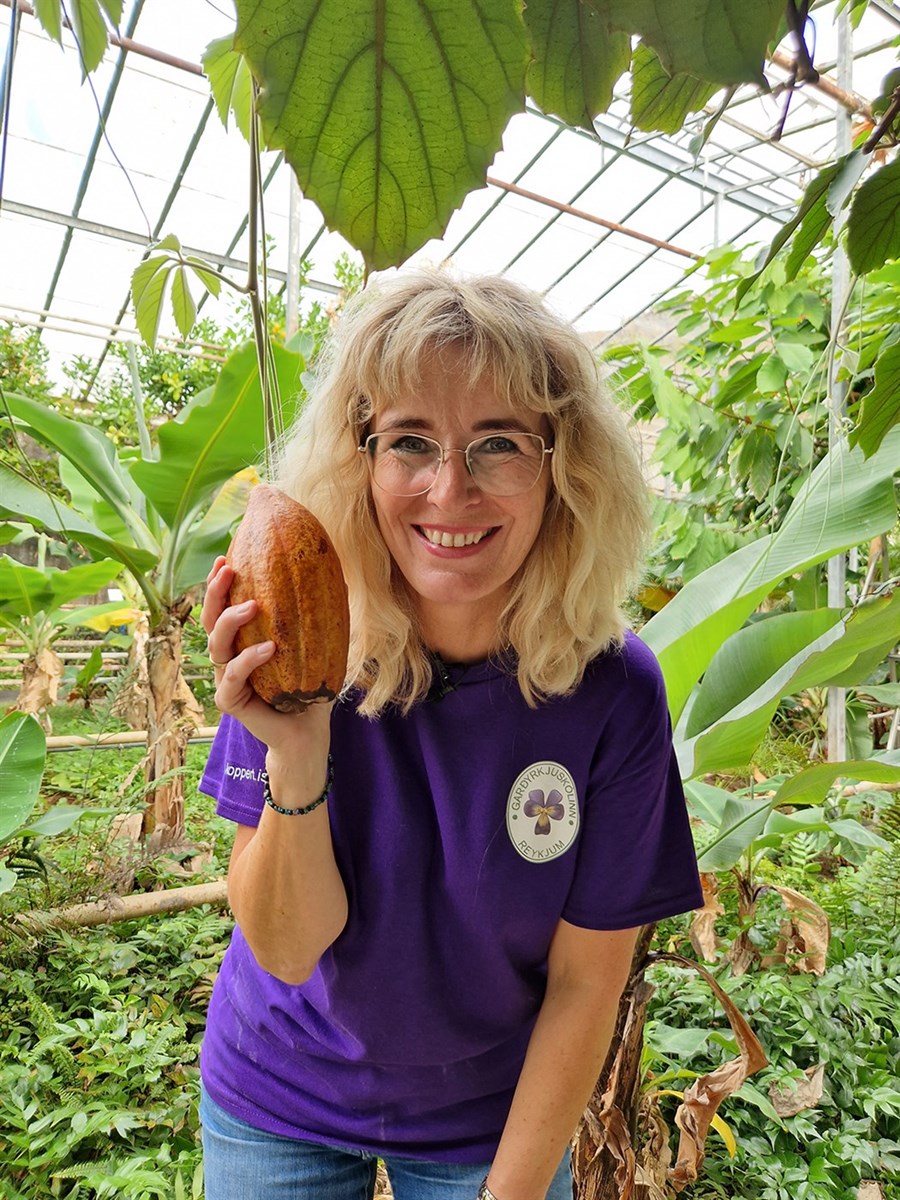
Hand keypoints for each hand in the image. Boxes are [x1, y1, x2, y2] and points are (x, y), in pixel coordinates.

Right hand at [202, 556, 331, 759]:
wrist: (309, 731)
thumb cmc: (311, 688)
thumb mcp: (320, 647)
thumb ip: (322, 616)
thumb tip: (341, 576)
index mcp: (242, 641)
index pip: (224, 606)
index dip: (220, 582)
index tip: (226, 556)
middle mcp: (229, 657)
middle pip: (210, 619)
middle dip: (215, 592)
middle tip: (230, 570)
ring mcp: (226, 679)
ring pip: (216, 645)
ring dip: (231, 621)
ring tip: (252, 605)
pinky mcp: (230, 701)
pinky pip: (233, 676)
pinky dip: (248, 660)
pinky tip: (268, 648)